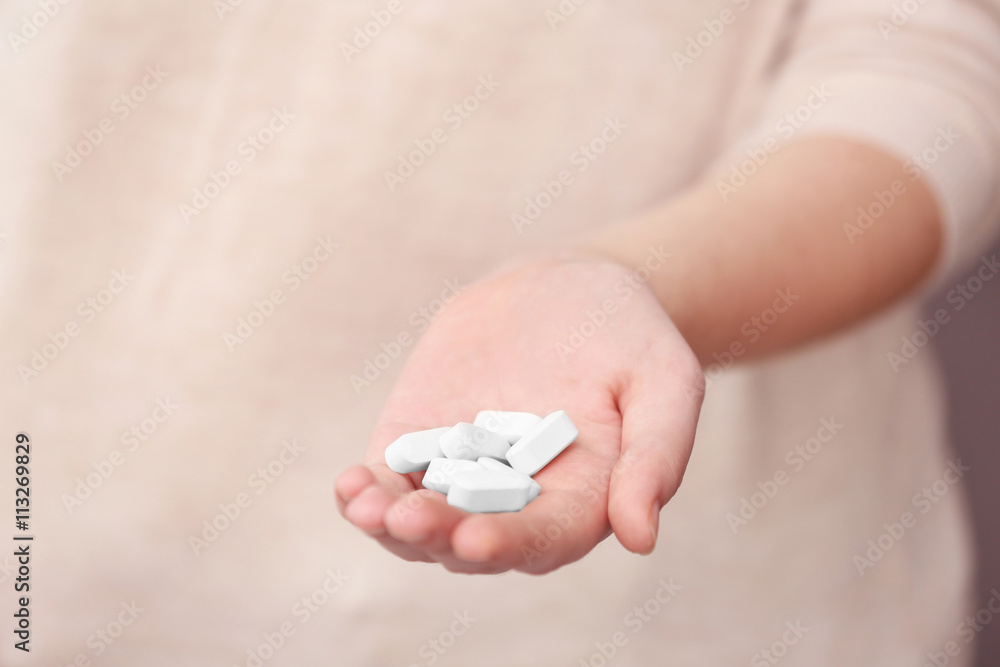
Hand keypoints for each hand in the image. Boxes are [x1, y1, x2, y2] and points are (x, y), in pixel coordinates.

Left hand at [335, 256, 704, 573]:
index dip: (510, 543)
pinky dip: (367, 489)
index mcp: (580, 499)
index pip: (543, 539)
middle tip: (409, 518)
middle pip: (471, 537)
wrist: (572, 288)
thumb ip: (656, 455)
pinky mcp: (423, 439)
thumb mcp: (664, 382)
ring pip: (421, 520)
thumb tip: (640, 537)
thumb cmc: (630, 337)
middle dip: (438, 534)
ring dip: (391, 523)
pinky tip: (351, 484)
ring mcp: (463, 472)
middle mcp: (516, 500)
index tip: (478, 538)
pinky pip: (391, 475)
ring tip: (366, 505)